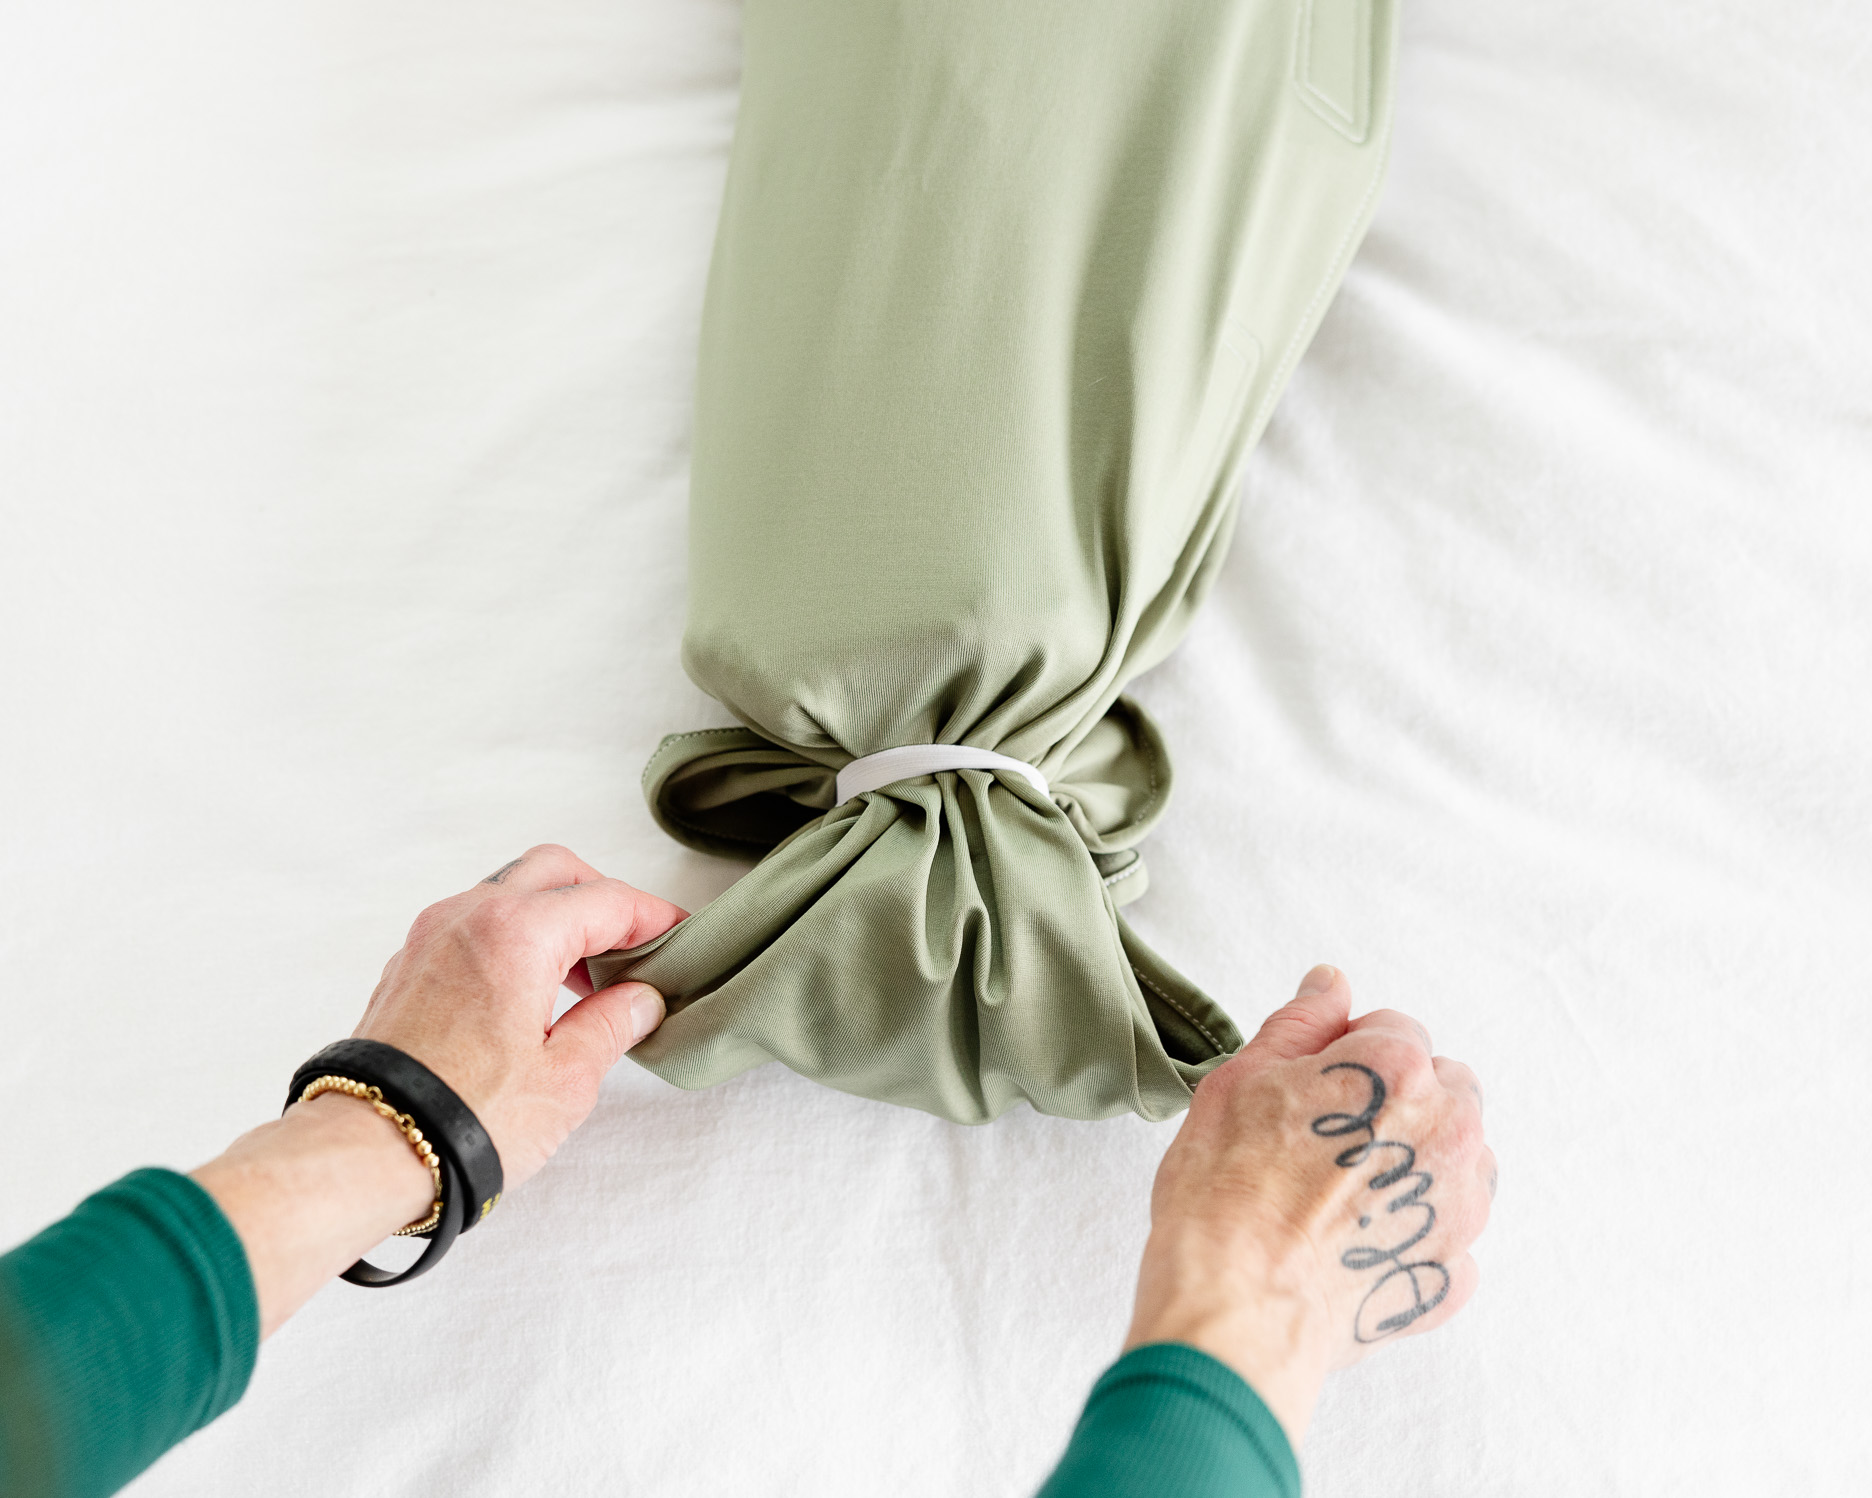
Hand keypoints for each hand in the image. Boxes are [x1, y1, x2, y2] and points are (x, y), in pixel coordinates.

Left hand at [350, 843, 687, 1190]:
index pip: (607, 901)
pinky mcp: (408, 966)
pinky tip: (533, 993)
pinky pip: (473, 925)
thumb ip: (612, 1025)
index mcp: (516, 931)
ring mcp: (431, 937)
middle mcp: (469, 917)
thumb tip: (639, 1000)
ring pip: (508, 892)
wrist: (368, 1153)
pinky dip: (512, 938)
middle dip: (602, 901)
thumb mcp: (567, 1078)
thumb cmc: (464, 1118)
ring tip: (586, 981)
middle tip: (634, 948)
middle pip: (555, 872)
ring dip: (554, 918)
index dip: (654, 919)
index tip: (679, 938)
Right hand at [1125, 965, 1493, 1444]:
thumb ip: (1299, 1024)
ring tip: (1340, 1197)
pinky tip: (1354, 1247)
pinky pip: (1448, 1241)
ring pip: (1458, 1163)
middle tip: (1327, 1141)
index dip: (1346, 1056)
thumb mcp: (1239, 1079)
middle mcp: (1445, 1130)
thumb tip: (1329, 985)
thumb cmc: (1224, 1193)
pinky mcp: (1449, 1275)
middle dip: (1400, 1103)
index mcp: (1395, 1068)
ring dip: (1416, 1167)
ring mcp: (1457, 1208)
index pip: (1394, 1029)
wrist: (1235, 1307)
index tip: (1309, 1091)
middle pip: (1444, 1090)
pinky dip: (1412, 1239)